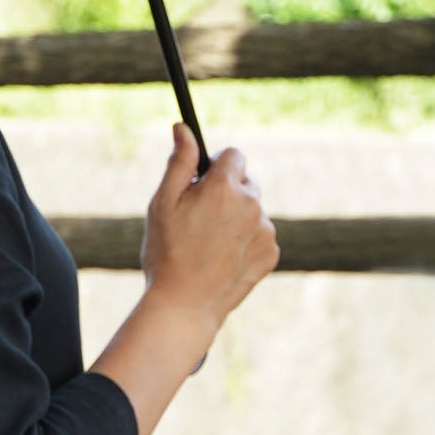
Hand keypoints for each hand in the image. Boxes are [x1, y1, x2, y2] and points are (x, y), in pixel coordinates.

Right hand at [139, 123, 279, 346]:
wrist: (184, 306)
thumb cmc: (166, 252)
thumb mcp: (163, 202)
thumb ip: (180, 161)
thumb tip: (183, 128)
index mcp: (225, 187)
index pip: (233, 154)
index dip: (215, 166)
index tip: (201, 182)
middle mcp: (252, 205)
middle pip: (244, 181)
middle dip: (226, 191)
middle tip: (199, 217)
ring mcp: (265, 231)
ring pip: (252, 209)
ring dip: (235, 217)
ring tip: (208, 243)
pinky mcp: (271, 254)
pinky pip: (259, 234)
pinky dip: (245, 240)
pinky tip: (222, 257)